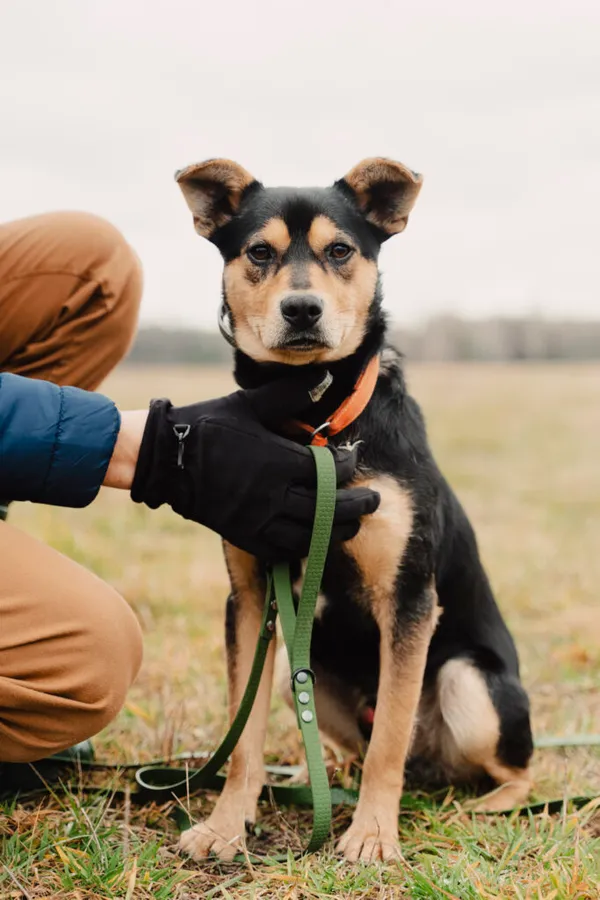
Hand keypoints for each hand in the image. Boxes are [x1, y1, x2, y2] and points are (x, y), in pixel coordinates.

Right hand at [130, 371, 379, 559]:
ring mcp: (259, 519)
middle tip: (374, 500)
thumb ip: (290, 394)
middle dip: (357, 505)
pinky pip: (284, 550)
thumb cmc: (210, 425)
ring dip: (337, 530)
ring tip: (352, 523)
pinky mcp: (245, 535)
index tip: (350, 456)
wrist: (167, 458)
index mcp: (279, 460)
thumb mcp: (250, 403)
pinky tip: (315, 538)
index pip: (329, 470)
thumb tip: (323, 378)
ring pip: (311, 534)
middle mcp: (273, 495)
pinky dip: (305, 546)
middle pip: (330, 509)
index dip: (346, 464)